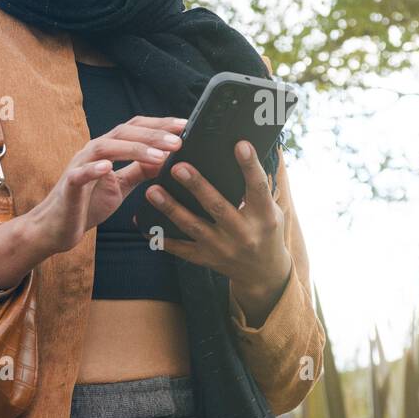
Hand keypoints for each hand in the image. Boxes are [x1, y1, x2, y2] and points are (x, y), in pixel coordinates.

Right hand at [20, 115, 187, 257]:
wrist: (57, 228)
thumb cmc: (88, 204)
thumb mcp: (121, 185)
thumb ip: (140, 170)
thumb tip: (165, 158)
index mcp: (108, 149)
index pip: (135, 128)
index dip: (158, 124)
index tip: (184, 125)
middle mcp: (93, 151)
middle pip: (124, 132)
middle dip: (153, 135)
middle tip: (179, 140)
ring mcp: (79, 166)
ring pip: (106, 147)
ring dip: (134, 149)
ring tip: (159, 155)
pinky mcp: (69, 185)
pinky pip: (80, 174)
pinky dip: (93, 169)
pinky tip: (108, 167)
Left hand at [136, 140, 291, 300]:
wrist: (263, 273)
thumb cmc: (266, 231)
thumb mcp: (271, 210)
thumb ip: (256, 190)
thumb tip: (238, 154)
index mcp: (265, 217)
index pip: (258, 188)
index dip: (250, 166)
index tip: (241, 144)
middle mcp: (244, 234)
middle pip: (218, 207)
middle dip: (197, 186)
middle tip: (178, 167)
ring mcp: (223, 249)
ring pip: (193, 227)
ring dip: (171, 208)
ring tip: (152, 190)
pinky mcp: (207, 259)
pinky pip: (181, 249)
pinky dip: (163, 238)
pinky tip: (146, 226)